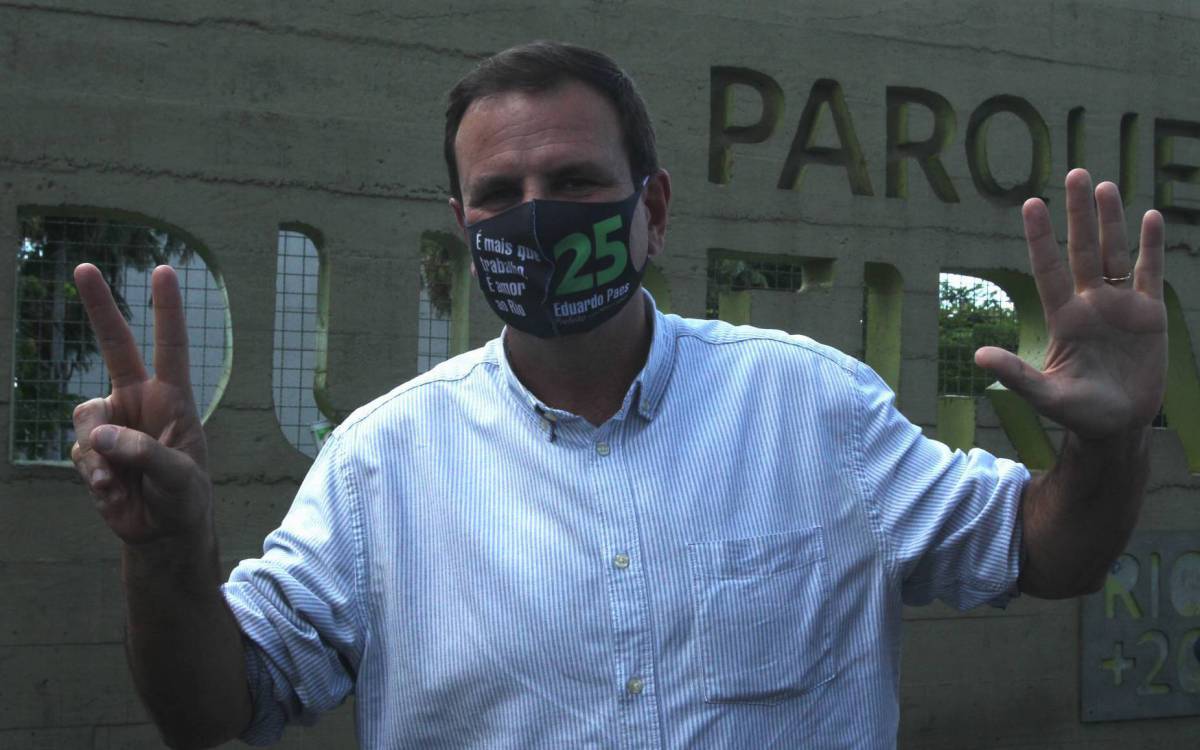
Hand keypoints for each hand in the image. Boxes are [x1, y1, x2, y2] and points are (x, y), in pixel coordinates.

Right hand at [70, 263, 211, 544]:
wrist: (161, 531)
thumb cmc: (184, 498)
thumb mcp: (179, 478)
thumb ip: (145, 454)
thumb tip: (99, 436)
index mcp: (173, 399)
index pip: (171, 346)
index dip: (167, 309)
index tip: (164, 271)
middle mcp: (139, 401)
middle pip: (114, 345)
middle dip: (99, 306)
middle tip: (84, 267)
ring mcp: (112, 423)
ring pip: (85, 414)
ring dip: (97, 448)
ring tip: (118, 479)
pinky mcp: (91, 450)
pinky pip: (80, 451)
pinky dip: (93, 473)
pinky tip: (112, 491)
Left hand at [975, 168, 1166, 438]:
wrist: (1118, 426)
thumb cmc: (1078, 413)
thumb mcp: (1046, 396)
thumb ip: (1017, 376)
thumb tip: (979, 357)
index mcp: (1063, 318)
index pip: (1048, 268)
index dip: (1040, 237)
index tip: (1029, 203)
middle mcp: (1089, 304)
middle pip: (1082, 249)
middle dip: (1078, 213)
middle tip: (1074, 173)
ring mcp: (1120, 306)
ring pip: (1114, 253)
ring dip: (1111, 221)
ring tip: (1104, 186)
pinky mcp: (1150, 315)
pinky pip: (1149, 273)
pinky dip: (1150, 246)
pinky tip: (1148, 217)